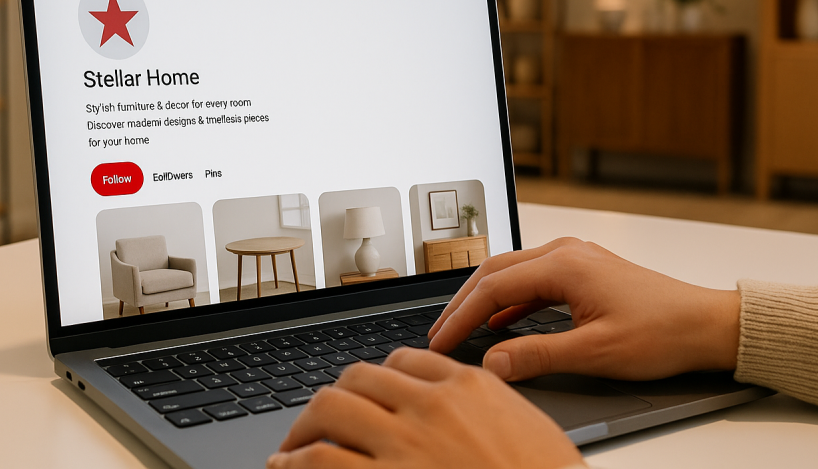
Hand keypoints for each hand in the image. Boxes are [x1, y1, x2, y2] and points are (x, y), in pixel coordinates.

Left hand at [268, 348, 583, 468]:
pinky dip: (294, 461)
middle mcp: (432, 406)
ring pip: (331, 406)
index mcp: (472, 388)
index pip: (407, 360)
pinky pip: (319, 460)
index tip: (369, 392)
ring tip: (296, 443)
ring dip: (306, 424)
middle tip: (324, 417)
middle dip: (337, 395)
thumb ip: (494, 409)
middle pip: (362, 376)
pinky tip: (285, 468)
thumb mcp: (531, 433)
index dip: (382, 378)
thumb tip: (468, 405)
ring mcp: (404, 443)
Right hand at [428, 237, 739, 381]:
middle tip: (439, 334)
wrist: (706, 324)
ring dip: (483, 299)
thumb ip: (538, 355)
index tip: (440, 341)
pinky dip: (509, 300)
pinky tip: (501, 321)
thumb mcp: (595, 352)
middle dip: (461, 303)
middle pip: (495, 272)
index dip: (459, 317)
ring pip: (511, 272)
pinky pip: (532, 279)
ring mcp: (575, 258)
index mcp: (564, 265)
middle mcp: (565, 252)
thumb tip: (493, 363)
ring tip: (460, 327)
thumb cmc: (663, 332)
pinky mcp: (583, 270)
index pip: (492, 287)